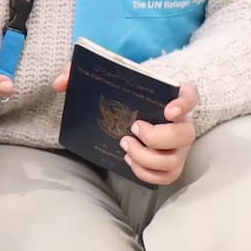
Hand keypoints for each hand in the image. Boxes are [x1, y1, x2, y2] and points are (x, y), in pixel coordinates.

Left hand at [54, 69, 200, 186]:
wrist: (129, 114)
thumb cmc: (122, 96)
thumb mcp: (104, 80)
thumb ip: (79, 73)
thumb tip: (59, 82)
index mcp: (171, 96)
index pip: (190, 95)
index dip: (184, 103)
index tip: (169, 109)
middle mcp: (181, 122)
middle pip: (184, 134)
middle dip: (158, 136)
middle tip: (133, 128)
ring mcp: (179, 146)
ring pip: (175, 160)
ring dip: (147, 158)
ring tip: (125, 145)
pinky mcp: (171, 163)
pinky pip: (167, 176)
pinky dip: (147, 173)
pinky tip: (130, 161)